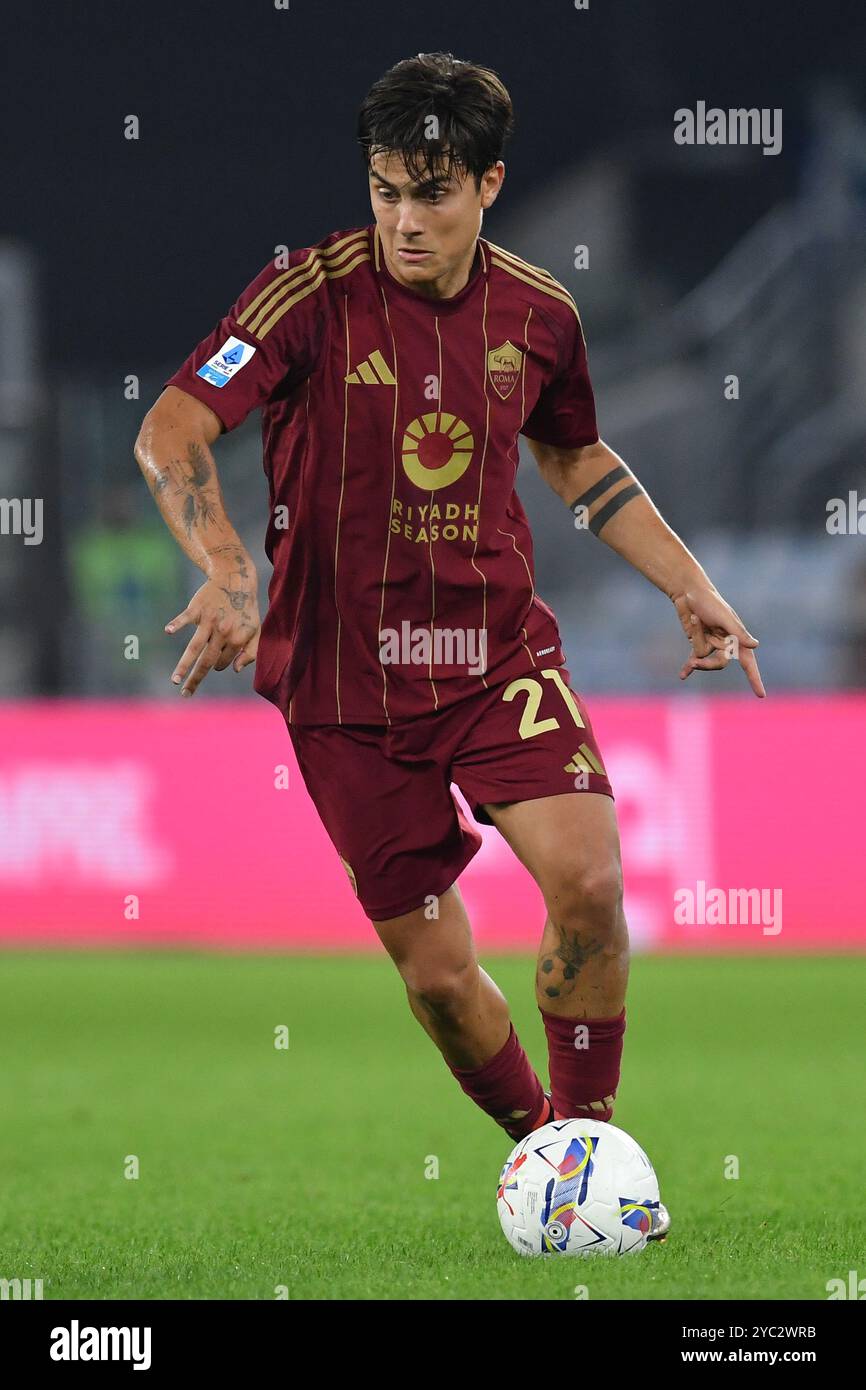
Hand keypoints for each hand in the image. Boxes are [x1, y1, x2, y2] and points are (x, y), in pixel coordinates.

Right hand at [165, 568, 259, 696]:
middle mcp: (223, 632)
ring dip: (184, 665)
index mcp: (238, 639)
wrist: (235, 579)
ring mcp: (208, 621)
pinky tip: (169, 631)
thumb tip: (235, 670)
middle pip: (206, 661)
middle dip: (195, 679)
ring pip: (194, 647)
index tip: (214, 660)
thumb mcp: (256, 631)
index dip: (217, 664)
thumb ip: (251, 653)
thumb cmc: (245, 609)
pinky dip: (177, 624)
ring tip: (175, 681)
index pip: (221, 662)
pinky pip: (185, 618)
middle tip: (185, 694)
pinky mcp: (196, 609)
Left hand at [672, 584, 764, 697]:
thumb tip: (755, 646)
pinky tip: (683, 675)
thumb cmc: (710, 601)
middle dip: (706, 664)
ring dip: (696, 638)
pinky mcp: (697, 642)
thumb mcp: (724, 616)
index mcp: (737, 637)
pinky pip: (693, 659)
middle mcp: (726, 642)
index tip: (761, 695)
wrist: (689, 591)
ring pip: (702, 656)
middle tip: (695, 662)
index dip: (754, 678)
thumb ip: (738, 632)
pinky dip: (688, 667)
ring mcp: (711, 643)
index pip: (748, 662)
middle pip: (719, 664)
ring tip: (694, 619)